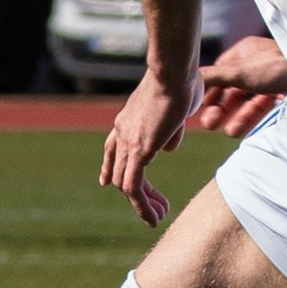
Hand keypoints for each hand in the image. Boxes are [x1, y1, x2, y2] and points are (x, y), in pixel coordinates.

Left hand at [100, 64, 200, 227]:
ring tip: (158, 216)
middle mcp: (122, 131)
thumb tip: (168, 147)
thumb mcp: (175, 108)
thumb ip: (170, 129)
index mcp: (127, 120)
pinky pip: (133, 186)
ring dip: (141, 204)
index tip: (107, 183)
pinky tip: (153, 216)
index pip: (112, 149)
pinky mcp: (140, 150)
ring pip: (125, 183)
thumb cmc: (179, 81)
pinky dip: (141, 204)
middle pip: (119, 170)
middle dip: (136, 193)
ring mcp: (128, 141)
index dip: (110, 168)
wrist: (172, 71)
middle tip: (153, 210)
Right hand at [192, 34, 286, 137]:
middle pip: (234, 89)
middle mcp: (257, 64)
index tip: (200, 108)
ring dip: (237, 116)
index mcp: (245, 52)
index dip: (210, 92)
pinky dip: (252, 117)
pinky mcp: (285, 93)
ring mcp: (272, 79)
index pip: (221, 73)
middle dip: (222, 108)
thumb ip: (212, 78)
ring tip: (229, 132)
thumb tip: (186, 80)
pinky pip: (264, 106)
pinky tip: (241, 129)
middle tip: (210, 124)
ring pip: (249, 100)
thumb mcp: (238, 72)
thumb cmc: (276, 66)